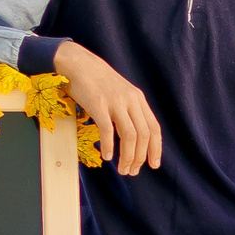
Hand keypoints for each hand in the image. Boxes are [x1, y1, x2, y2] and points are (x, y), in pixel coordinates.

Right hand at [53, 39, 161, 176]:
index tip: (154, 164)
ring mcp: (115, 102)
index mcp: (138, 99)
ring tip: (122, 169)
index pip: (154, 128)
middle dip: (140, 157)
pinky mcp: (98, 104)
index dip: (156, 149)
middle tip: (132, 171)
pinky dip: (109, 145)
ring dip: (127, 156)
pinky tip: (107, 156)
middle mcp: (131, 100)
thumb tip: (135, 136)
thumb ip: (130, 110)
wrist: (79, 63)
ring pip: (129, 135)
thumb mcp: (122, 93)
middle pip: (143, 135)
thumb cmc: (99, 81)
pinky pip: (107, 129)